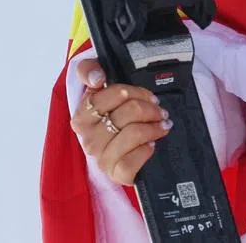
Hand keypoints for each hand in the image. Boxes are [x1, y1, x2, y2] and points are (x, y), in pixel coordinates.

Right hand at [70, 60, 171, 184]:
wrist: (114, 149)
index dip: (137, 91)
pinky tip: (151, 144)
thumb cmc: (109, 115)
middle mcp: (88, 138)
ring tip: (162, 124)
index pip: (116, 94)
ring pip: (135, 133)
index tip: (148, 95)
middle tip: (160, 110)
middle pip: (130, 112)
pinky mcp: (115, 173)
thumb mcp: (96, 87)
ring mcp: (101, 158)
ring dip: (154, 126)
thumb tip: (97, 78)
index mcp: (82, 115)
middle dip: (151, 108)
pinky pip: (133, 161)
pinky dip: (147, 150)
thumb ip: (89, 70)